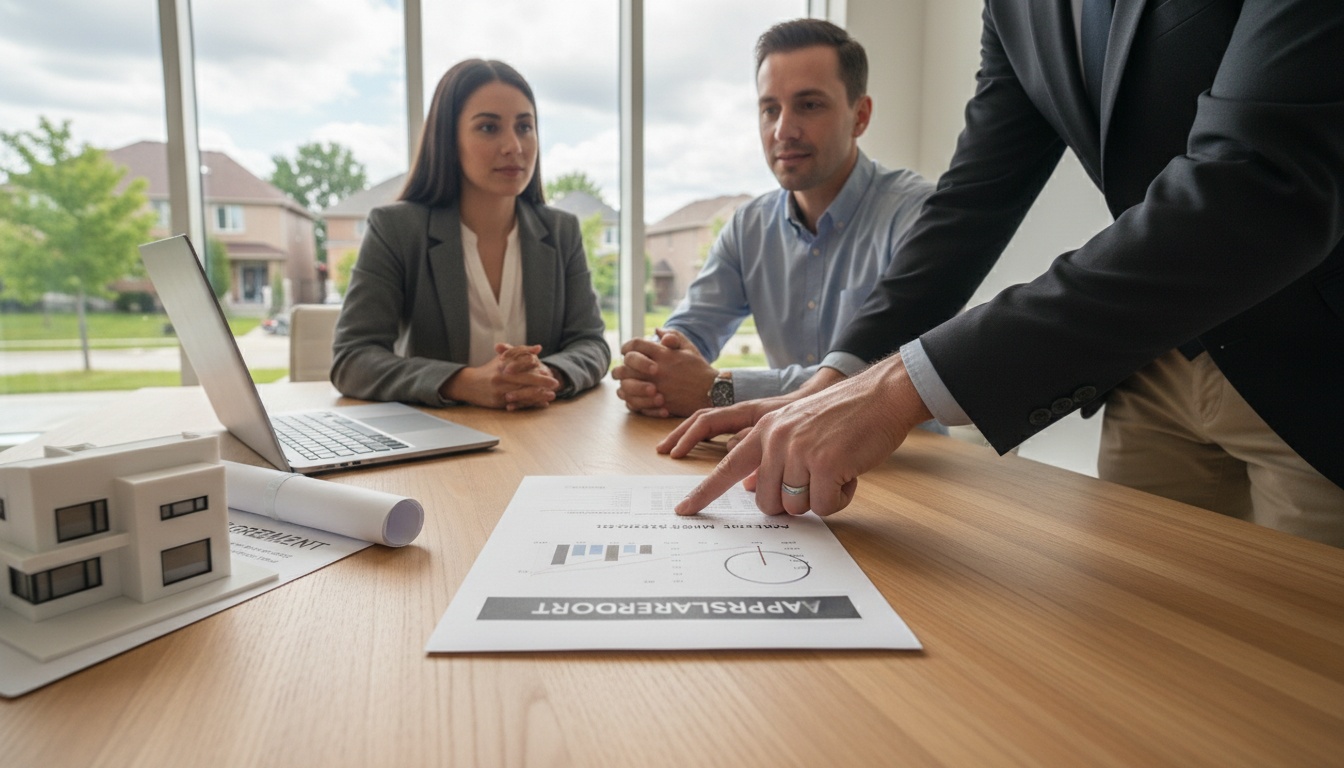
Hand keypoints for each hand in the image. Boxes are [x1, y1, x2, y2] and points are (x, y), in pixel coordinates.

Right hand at [440, 343, 560, 409]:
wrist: (469, 384)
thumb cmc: (490, 370)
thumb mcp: (503, 358)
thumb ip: (521, 352)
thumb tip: (539, 348)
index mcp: (502, 365)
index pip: (522, 365)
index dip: (535, 369)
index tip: (547, 371)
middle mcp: (501, 377)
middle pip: (524, 380)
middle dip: (541, 382)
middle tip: (555, 384)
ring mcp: (499, 391)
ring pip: (522, 393)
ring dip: (539, 395)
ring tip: (551, 395)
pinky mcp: (498, 402)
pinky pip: (518, 404)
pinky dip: (531, 404)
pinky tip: (542, 403)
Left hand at [610, 328, 715, 417]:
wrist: (712, 392)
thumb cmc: (699, 369)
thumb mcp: (688, 347)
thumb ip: (672, 335)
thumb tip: (656, 330)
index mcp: (663, 354)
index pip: (634, 345)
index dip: (626, 346)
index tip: (625, 351)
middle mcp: (657, 370)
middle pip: (625, 366)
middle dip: (622, 367)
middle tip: (624, 369)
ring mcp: (656, 388)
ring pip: (625, 387)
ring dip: (624, 385)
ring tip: (627, 384)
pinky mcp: (657, 404)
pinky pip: (633, 404)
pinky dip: (631, 401)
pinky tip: (635, 397)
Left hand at [672, 354, 933, 517]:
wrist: (881, 395)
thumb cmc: (844, 416)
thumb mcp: (798, 428)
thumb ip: (772, 456)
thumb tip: (753, 488)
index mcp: (764, 430)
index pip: (725, 467)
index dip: (704, 493)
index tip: (683, 511)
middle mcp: (775, 439)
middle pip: (769, 503)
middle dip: (793, 501)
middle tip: (817, 479)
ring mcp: (798, 451)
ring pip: (797, 507)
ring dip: (820, 498)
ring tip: (836, 468)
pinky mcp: (824, 464)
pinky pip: (825, 506)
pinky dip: (841, 497)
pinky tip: (850, 473)